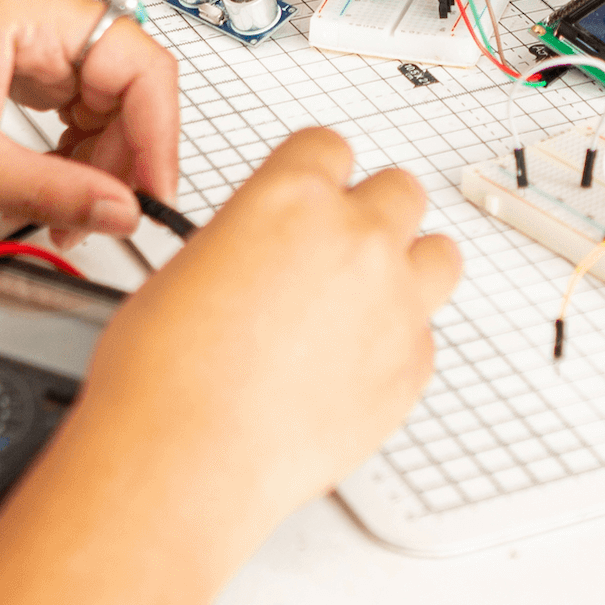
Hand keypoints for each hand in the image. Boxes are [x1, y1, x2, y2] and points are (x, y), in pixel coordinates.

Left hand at [0, 0, 178, 240]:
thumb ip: (50, 189)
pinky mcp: (17, 56)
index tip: (153, 194)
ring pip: (104, 102)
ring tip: (68, 210)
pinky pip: (73, 104)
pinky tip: (50, 183)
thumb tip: (119, 213)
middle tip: (105, 216)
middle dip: (121, 158)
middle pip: (127, 87)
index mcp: (37, 6)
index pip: (141, 67)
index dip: (158, 137)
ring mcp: (31, 31)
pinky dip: (70, 150)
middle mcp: (42, 8)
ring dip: (95, 161)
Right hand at [85, 127, 459, 521]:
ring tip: (370, 301)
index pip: (331, 148)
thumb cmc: (165, 375)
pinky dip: (398, 345)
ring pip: (440, 255)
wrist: (186, 456)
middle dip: (373, 214)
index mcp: (293, 197)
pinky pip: (425, 335)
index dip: (319, 173)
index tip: (316, 194)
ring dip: (410, 268)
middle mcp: (357, 238)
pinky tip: (352, 369)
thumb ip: (253, 240)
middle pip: (401, 191)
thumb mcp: (190, 266)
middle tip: (342, 250)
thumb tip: (268, 251)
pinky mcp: (414, 365)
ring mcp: (396, 301)